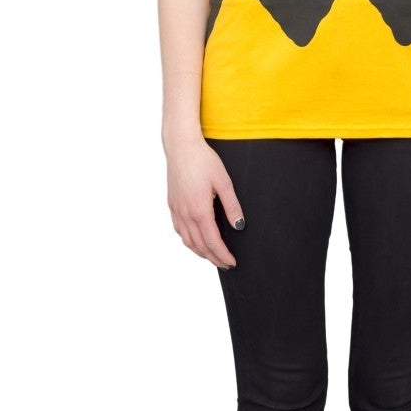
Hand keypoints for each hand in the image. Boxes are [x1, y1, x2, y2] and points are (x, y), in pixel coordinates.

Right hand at [165, 134, 242, 268]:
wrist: (181, 146)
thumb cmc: (203, 160)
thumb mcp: (223, 181)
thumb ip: (232, 206)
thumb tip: (239, 226)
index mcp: (199, 210)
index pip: (213, 242)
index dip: (223, 255)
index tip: (232, 262)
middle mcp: (185, 214)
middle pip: (199, 246)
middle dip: (213, 258)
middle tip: (225, 264)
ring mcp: (176, 210)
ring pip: (187, 240)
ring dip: (200, 252)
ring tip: (212, 256)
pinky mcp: (172, 204)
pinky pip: (179, 230)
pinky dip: (189, 240)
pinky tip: (196, 239)